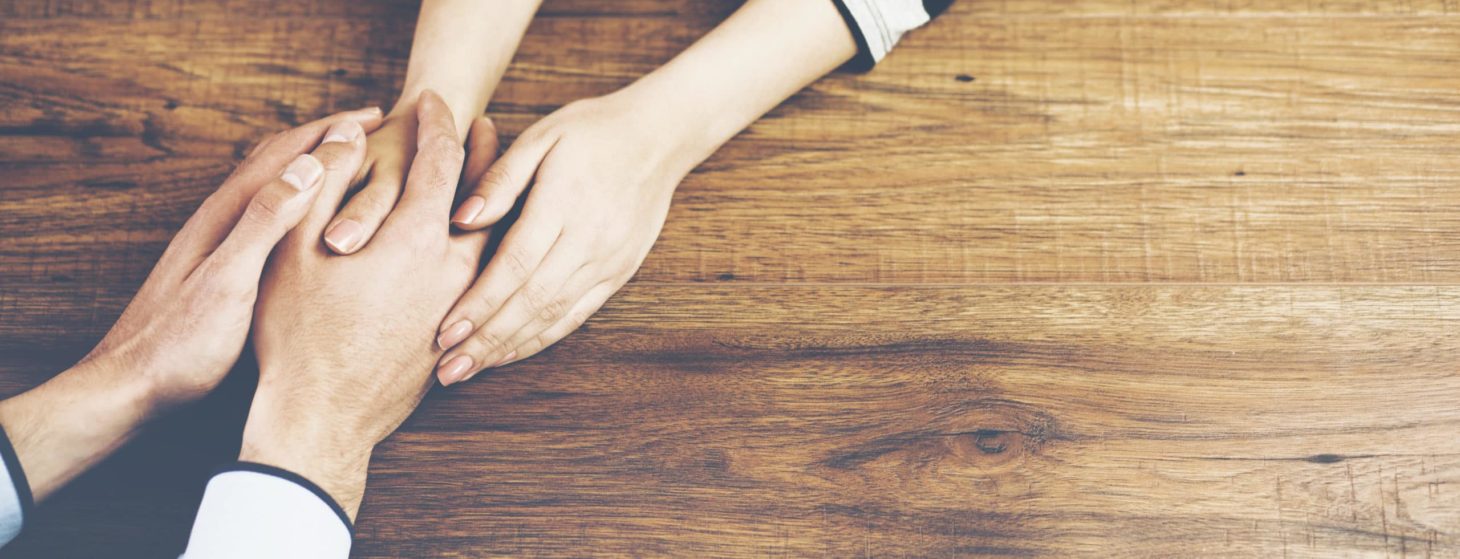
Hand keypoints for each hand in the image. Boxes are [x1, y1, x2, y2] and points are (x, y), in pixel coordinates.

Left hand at [80, 108, 380, 406]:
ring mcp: (221, 244)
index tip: (378, 117)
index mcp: (227, 215)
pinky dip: (305, 205)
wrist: (130, 389)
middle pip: (280, 161)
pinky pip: (274, 219)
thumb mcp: (228, 281)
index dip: (333, 131)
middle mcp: (223, 220)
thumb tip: (310, 166)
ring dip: (317, 169)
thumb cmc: (180, 344)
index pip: (286, 153)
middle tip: (375, 131)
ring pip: (277, 189)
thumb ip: (266, 221)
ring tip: (356, 167)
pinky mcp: (225, 270)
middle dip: (327, 139)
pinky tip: (319, 224)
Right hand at [240, 92, 493, 518]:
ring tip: (484, 179)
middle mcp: (453, 269)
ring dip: (488, 203)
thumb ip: (322, 184)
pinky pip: (483, 277)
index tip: (434, 100)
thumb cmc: (296, 334)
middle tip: (486, 126)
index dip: (436, 123)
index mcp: (415, 239)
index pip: (441, 161)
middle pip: (485, 198)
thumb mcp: (294, 249)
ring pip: (490, 241)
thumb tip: (345, 134)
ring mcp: (461, 304)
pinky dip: (485, 247)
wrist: (323, 418)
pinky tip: (473, 243)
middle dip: (484, 156)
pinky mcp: (458, 333)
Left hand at [432, 92, 700, 384]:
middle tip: (448, 369)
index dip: (479, 302)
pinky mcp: (619, 272)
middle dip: (487, 339)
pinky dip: (542, 337)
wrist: (659, 136)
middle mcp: (590, 240)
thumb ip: (499, 179)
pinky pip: (577, 314)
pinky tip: (511, 351)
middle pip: (532, 301)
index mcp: (565, 203)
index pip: (515, 264)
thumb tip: (460, 219)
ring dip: (510, 347)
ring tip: (471, 370)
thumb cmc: (590, 130)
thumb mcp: (541, 137)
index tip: (445, 330)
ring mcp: (609, 261)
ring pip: (554, 315)